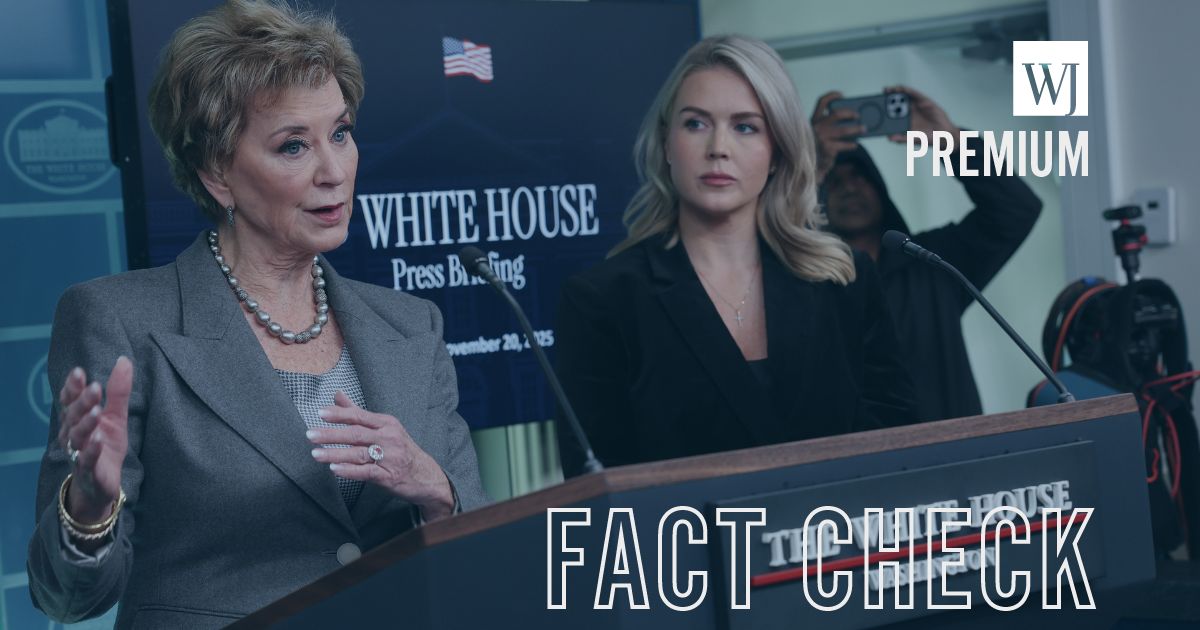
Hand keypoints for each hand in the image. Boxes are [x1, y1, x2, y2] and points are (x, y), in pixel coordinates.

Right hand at [57, 356, 131, 524]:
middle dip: (82, 402)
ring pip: (77, 437)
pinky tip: (98, 440)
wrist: (102, 483)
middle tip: (94, 387)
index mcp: (77, 419)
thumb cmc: (105, 445)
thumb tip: (124, 360)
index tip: (79, 372)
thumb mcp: (116, 416)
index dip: (72, 387)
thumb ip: (118, 391)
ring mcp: (78, 452)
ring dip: (86, 424)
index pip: (70, 400)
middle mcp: (73, 434)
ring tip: (96, 412)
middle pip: (73, 416)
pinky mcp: (88, 470)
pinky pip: (86, 460)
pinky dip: (91, 450)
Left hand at [308, 391, 454, 520]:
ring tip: (315, 453)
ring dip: (335, 453)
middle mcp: (390, 438)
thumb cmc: (401, 450)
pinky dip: (350, 471)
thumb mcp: (385, 428)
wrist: (427, 476)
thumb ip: (358, 412)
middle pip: (356, 434)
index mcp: (387, 424)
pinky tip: (334, 469)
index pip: (359, 416)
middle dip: (331, 434)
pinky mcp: (390, 476)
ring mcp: (390, 458)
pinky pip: (367, 472)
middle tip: (310, 434)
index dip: (340, 414)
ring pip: (358, 453)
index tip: (320, 413)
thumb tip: (337, 395)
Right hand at [810, 91, 864, 181]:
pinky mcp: (827, 148)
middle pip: (837, 114)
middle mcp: (816, 127)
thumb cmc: (819, 146)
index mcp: (814, 119)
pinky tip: (855, 145)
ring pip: (844, 130)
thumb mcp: (820, 132)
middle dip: (850, 113)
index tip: (842, 95)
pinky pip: (844, 144)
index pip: (821, 102)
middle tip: (858, 115)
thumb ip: (830, 124)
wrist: (810, 166)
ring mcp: (821, 138)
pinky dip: (851, 144)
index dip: (832, 95)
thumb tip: (851, 118)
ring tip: (864, 129)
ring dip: (856, 129)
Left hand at [883, 85, 961, 148]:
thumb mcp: (913, 139)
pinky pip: (915, 94)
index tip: (877, 104)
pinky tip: (902, 89)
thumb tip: (889, 138)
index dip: (885, 107)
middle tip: (882, 93)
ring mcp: (917, 106)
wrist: (944, 136)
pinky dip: (909, 90)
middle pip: (898, 101)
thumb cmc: (928, 138)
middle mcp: (910, 111)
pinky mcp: (925, 101)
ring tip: (889, 89)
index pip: (893, 111)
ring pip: (905, 96)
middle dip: (889, 96)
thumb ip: (902, 138)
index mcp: (905, 120)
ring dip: (897, 91)